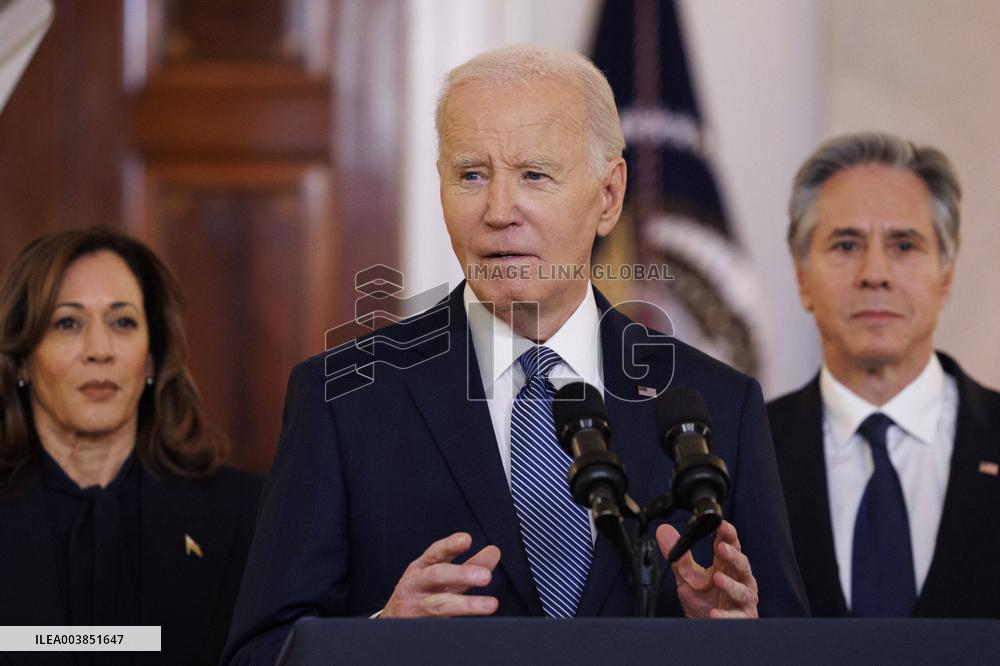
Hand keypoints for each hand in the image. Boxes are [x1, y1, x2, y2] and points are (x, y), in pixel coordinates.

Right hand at [381, 532, 500, 617]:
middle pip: (436, 576)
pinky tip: (473, 624)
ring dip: (467, 604)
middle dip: (461, 574)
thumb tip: (493, 553)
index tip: (466, 539)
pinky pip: (439, 627)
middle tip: (485, 576)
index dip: (450, 545)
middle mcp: (416, 585)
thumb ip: (468, 565)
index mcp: (422, 567)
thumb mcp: (440, 574)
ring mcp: (416, 607)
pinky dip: (456, 626)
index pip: (436, 553)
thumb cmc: (421, 592)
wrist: (393, 618)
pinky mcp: (418, 628)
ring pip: (440, 605)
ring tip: (490, 604)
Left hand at [655, 520, 758, 618]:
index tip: (721, 524)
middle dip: (733, 555)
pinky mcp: (740, 618)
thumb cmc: (704, 601)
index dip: (728, 534)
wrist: (708, 628)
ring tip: (717, 578)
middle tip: (721, 547)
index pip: (730, 546)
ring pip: (742, 590)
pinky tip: (715, 613)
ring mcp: (742, 600)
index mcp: (725, 567)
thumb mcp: (687, 577)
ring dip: (730, 584)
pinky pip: (735, 617)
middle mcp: (738, 580)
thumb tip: (664, 530)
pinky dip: (726, 615)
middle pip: (741, 564)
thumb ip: (679, 555)